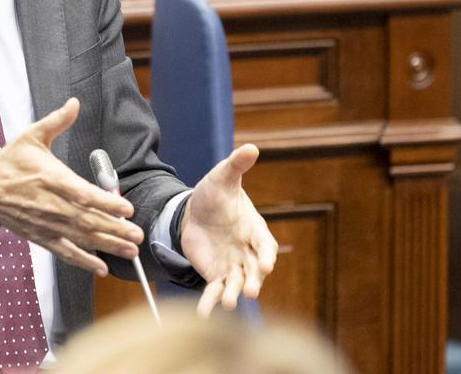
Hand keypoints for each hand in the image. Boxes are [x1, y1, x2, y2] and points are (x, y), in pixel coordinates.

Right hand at [0, 98, 142, 275]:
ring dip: (107, 245)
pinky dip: (83, 261)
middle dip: (115, 229)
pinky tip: (101, 267)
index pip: (83, 194)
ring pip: (81, 238)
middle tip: (137, 234)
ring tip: (129, 250)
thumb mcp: (32, 136)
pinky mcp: (41, 236)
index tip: (126, 208)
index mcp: (51, 178)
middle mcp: (51, 204)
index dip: (106, 203)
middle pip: (87, 220)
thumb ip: (57, 121)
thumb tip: (73, 104)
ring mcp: (46, 223)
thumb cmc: (10, 162)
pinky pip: (65, 251)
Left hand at [179, 143, 277, 315]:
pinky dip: (209, 302)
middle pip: (255, 270)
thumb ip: (236, 165)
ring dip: (232, 295)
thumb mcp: (222, 177)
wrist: (194, 212)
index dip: (266, 255)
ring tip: (226, 305)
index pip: (265, 245)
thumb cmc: (214, 194)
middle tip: (250, 292)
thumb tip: (251, 147)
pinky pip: (214, 291)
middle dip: (253, 281)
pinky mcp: (215, 275)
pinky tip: (203, 313)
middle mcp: (247, 252)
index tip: (267, 264)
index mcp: (254, 229)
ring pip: (236, 284)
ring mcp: (232, 266)